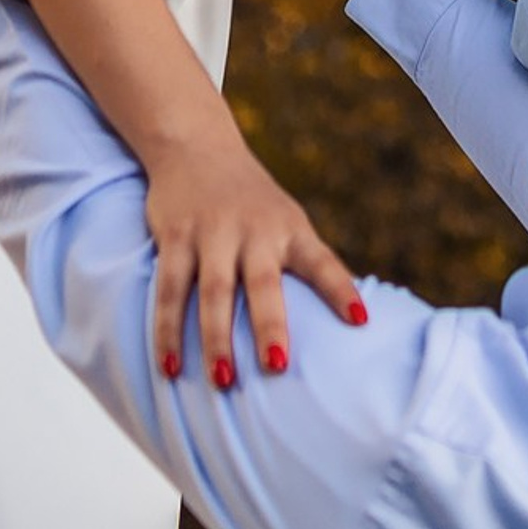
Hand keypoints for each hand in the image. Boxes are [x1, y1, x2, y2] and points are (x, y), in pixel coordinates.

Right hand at [142, 126, 365, 388]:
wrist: (195, 145)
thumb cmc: (252, 201)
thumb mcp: (287, 220)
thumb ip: (309, 264)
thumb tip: (352, 319)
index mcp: (289, 229)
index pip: (322, 261)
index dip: (341, 290)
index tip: (359, 321)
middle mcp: (253, 230)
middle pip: (263, 283)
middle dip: (270, 324)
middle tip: (277, 367)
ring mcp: (212, 232)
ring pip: (213, 291)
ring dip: (216, 338)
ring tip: (223, 383)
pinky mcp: (175, 236)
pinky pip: (170, 290)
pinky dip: (168, 331)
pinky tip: (170, 368)